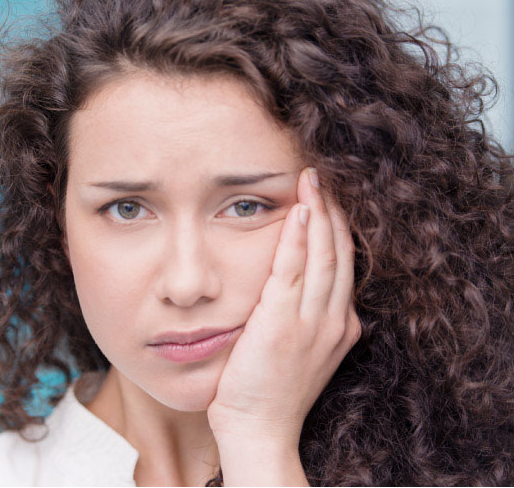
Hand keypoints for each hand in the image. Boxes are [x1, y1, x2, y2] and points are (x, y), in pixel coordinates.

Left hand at [207, 166, 361, 451]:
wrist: (259, 429)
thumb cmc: (269, 390)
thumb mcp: (299, 349)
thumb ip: (302, 315)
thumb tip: (289, 284)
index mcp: (341, 325)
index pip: (344, 264)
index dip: (339, 227)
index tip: (329, 198)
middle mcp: (335, 320)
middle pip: (339, 252)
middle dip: (334, 210)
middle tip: (323, 175)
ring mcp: (313, 322)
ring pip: (322, 254)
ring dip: (319, 212)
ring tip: (312, 179)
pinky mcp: (283, 323)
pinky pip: (293, 269)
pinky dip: (298, 237)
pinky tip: (298, 210)